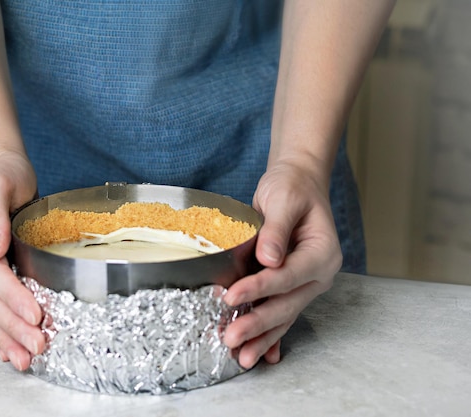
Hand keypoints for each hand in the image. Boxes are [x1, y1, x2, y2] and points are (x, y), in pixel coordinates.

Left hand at [222, 160, 341, 368]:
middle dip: (257, 323)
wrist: (296, 186)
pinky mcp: (290, 287)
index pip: (288, 276)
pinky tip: (259, 354)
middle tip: (231, 338)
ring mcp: (306, 284)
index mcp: (322, 253)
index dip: (259, 288)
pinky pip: (280, 314)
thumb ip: (276, 229)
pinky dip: (270, 335)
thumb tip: (269, 259)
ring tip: (241, 357)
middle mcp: (318, 274)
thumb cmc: (291, 189)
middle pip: (286, 304)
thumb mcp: (283, 199)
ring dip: (261, 337)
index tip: (231, 296)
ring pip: (283, 316)